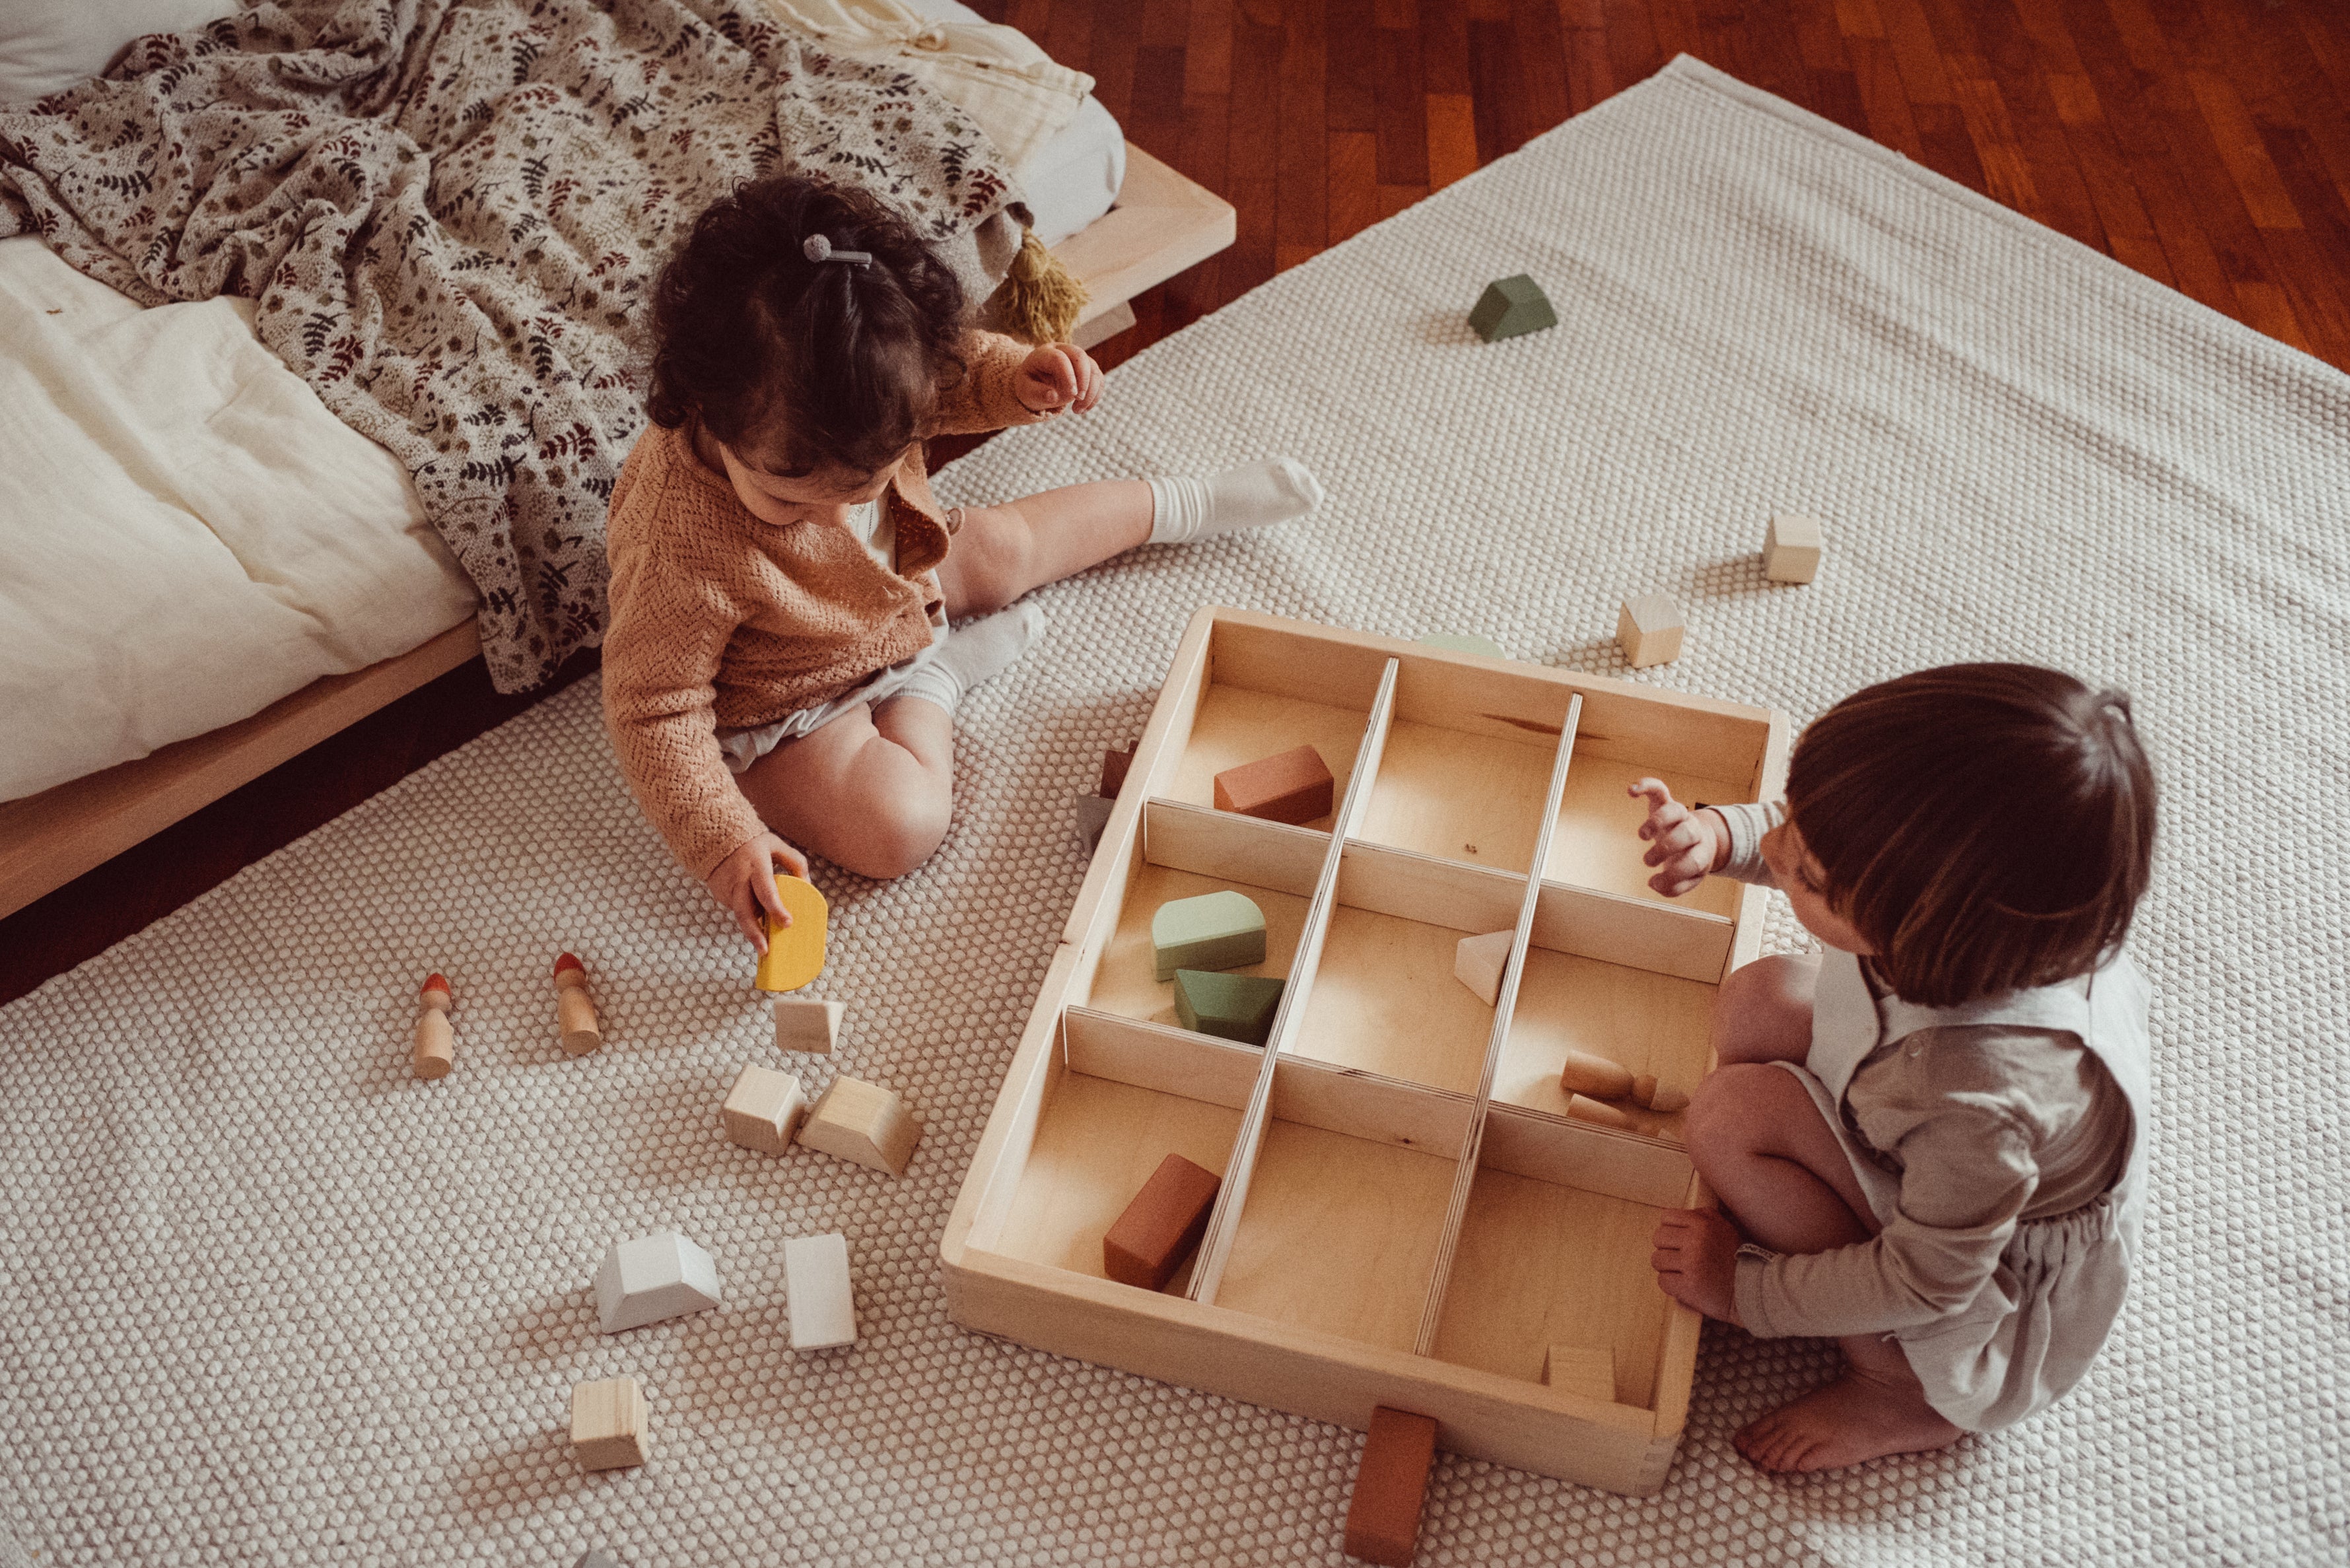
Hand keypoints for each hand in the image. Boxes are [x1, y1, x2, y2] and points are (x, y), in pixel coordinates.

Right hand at [704, 832, 809, 952]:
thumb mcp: (777, 845)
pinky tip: (754, 910)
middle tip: (765, 951)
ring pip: (741, 914)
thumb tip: (807, 885)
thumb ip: (795, 862)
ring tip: (763, 936)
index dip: (776, 909)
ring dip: (753, 926)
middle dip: (754, 934)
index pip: (766, 891)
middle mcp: (738, 879)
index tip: (787, 923)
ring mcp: (726, 888)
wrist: (715, 836)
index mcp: (756, 865)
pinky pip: (736, 908)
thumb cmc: (753, 842)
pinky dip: (747, 912)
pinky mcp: (719, 894)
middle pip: (744, 912)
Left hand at [1015, 342, 1102, 415]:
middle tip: (1078, 400)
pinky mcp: (1087, 368)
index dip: (1068, 376)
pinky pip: (1098, 379)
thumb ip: (1037, 394)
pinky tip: (1084, 408)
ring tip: (1078, 410)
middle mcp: (1063, 350)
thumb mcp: (1027, 392)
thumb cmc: (1030, 386)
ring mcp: (1077, 358)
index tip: (1072, 395)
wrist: (1037, 383)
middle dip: (1083, 380)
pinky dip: (1095, 395)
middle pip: (1080, 357)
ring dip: (1091, 391)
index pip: (1060, 359)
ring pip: (1093, 368)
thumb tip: (1053, 397)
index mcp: (1044, 353)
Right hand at [1629, 777, 1727, 896]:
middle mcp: (1695, 830)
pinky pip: (1659, 789)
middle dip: (1666, 848)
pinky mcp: (1666, 802)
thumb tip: (1654, 884)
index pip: (1694, 861)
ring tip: (1642, 836)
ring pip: (1676, 809)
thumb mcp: (1688, 879)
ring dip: (1657, 821)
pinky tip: (1631, 791)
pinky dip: (1646, 785)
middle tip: (1648, 861)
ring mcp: (1681, 814)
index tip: (1654, 883)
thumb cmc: (1689, 861)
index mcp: (1702, 851)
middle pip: (1688, 833)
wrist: (1702, 839)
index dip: (1674, 875)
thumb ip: (1674, 887)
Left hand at [1651, 1209, 1742, 1324]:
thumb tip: (1680, 1216)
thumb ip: (1703, 1217)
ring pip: (1657, 1260)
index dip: (1670, 1229)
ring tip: (1684, 1271)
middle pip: (1658, 1238)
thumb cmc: (1737, 1258)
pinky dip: (1671, 1284)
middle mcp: (1694, 1241)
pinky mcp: (1687, 1286)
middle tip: (1680, 1257)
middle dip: (1667, 1248)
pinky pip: (1662, 1281)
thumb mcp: (1725, 1228)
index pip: (1666, 1218)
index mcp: (1702, 1224)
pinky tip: (1685, 1284)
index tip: (1678, 1239)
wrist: (1751, 1290)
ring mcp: (1690, 1265)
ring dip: (1668, 1267)